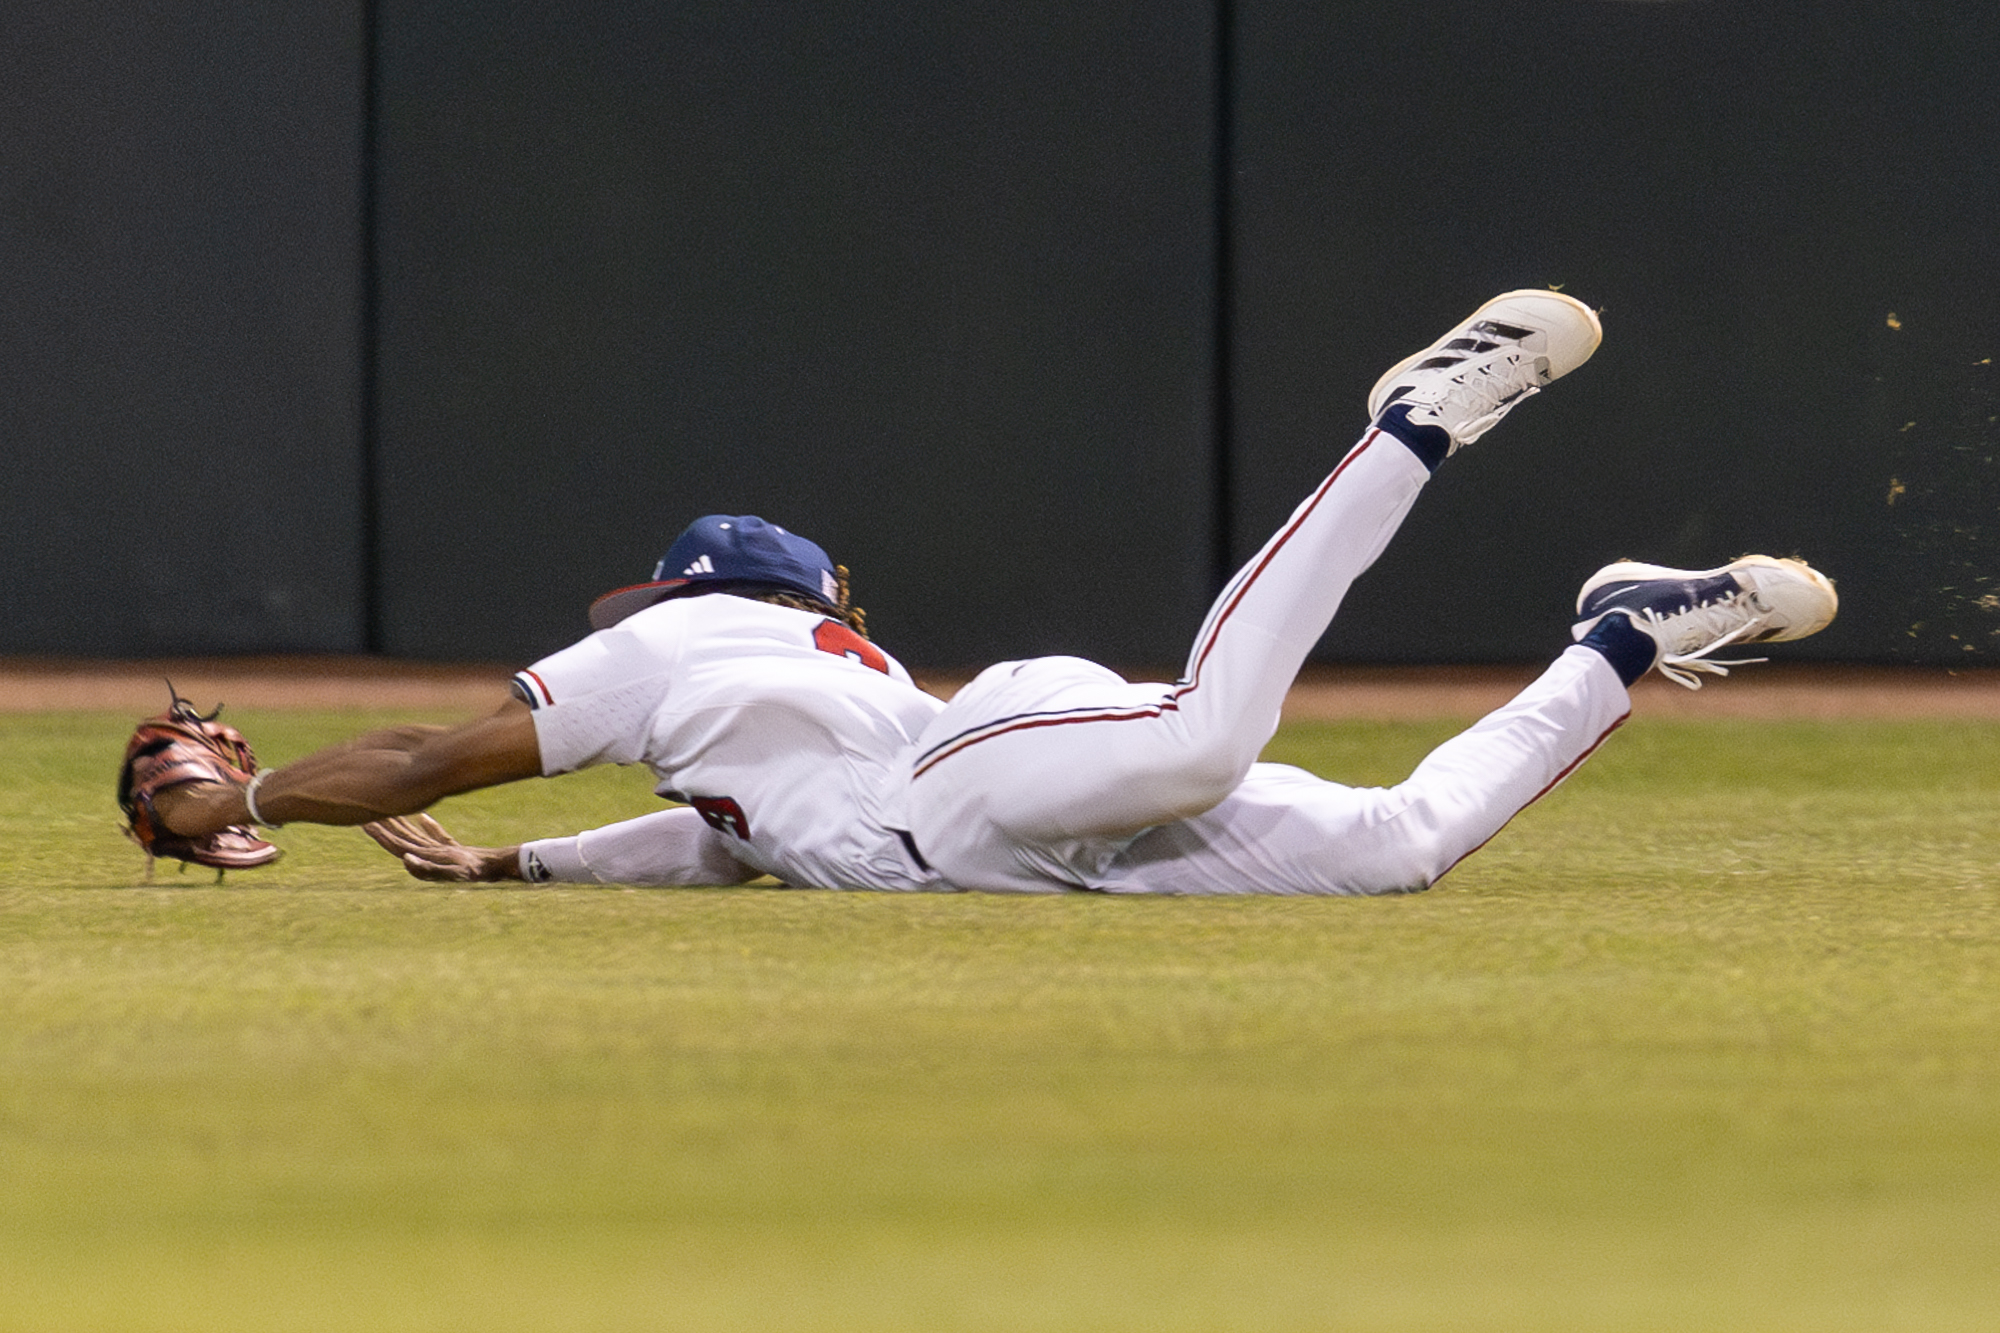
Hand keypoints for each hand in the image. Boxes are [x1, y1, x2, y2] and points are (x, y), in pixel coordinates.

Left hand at [362, 814, 521, 882]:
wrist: (494, 869)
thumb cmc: (473, 872)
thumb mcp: (451, 871)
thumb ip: (427, 869)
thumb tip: (405, 860)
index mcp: (422, 858)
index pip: (395, 844)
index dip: (380, 834)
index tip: (365, 821)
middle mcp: (427, 855)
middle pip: (400, 839)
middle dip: (384, 826)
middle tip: (366, 810)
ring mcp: (439, 853)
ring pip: (414, 836)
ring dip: (400, 824)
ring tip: (388, 811)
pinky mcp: (451, 850)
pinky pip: (434, 836)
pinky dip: (427, 826)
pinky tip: (422, 817)